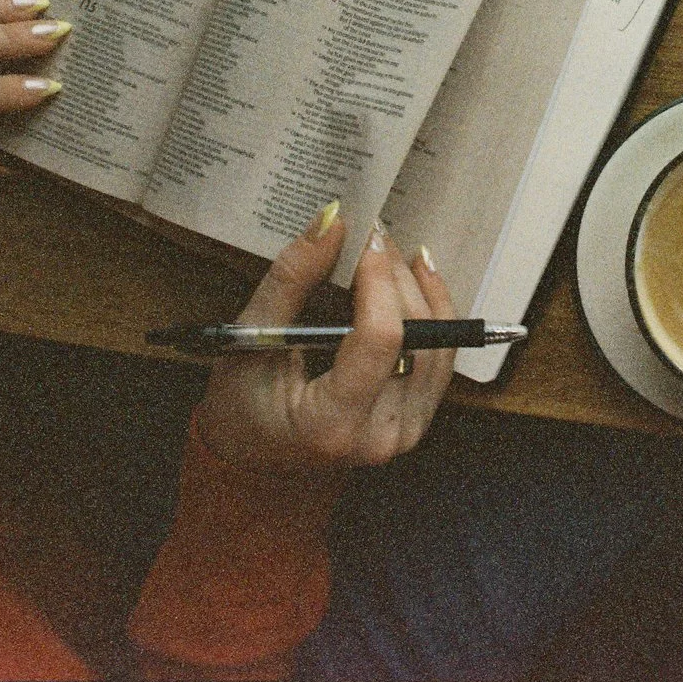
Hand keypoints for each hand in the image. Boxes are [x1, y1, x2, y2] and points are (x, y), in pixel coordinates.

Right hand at [194, 205, 457, 470]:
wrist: (256, 461)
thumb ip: (292, 279)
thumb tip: (333, 220)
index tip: (364, 238)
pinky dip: (434, 313)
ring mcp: (405, 433)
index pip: (379, 341)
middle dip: (397, 277)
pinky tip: (417, 278)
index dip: (378, 280)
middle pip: (415, 338)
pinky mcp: (417, 420)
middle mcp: (379, 436)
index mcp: (331, 424)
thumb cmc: (241, 405)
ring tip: (395, 251)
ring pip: (438, 346)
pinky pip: (440, 359)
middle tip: (373, 234)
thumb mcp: (249, 339)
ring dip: (422, 291)